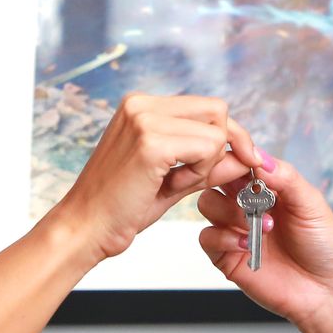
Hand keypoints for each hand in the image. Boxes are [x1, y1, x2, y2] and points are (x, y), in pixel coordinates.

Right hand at [50, 93, 260, 261]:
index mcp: (142, 105)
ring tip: (176, 183)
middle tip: (202, 178)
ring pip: (216, 130)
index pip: (207, 106)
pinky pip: (207, 149)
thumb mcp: (172, 180)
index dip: (228, 135)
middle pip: (217, 110)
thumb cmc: (120, 208)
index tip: (242, 159)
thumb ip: (209, 165)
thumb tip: (247, 156)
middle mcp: (142, 103)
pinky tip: (172, 186)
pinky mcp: (150, 142)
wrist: (85, 229)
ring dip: (207, 163)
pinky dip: (200, 173)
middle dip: (224, 146)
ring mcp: (144, 119)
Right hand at [196, 152, 332, 331]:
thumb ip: (286, 178)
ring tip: (258, 226)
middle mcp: (249, 206)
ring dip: (229, 211)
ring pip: (207, 204)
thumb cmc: (325, 247)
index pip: (241, 162)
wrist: (326, 293)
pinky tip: (246, 244)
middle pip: (217, 178)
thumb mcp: (312, 205)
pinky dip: (222, 237)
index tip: (242, 162)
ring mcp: (236, 230)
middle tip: (246, 193)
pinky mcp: (227, 257)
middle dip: (226, 181)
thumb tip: (260, 157)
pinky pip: (207, 238)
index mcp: (269, 188)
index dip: (236, 158)